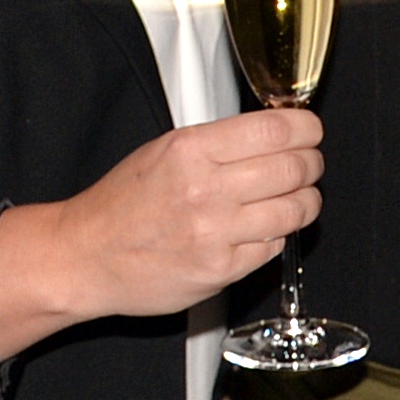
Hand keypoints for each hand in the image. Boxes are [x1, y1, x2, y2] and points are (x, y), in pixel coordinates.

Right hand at [0, 107, 323, 359]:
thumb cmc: (122, 203)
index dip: (306, 128)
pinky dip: (277, 233)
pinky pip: (273, 246)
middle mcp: (207, 190)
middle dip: (312, 163)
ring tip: (299, 195)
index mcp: (191, 150)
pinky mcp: (222, 271)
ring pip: (295, 210)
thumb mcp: (163, 150)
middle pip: (293, 168)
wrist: (87, 255)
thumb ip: (217, 142)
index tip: (310, 130)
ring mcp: (217, 234)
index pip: (274, 130)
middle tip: (309, 162)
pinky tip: (266, 226)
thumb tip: (273, 132)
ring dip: (306, 200)